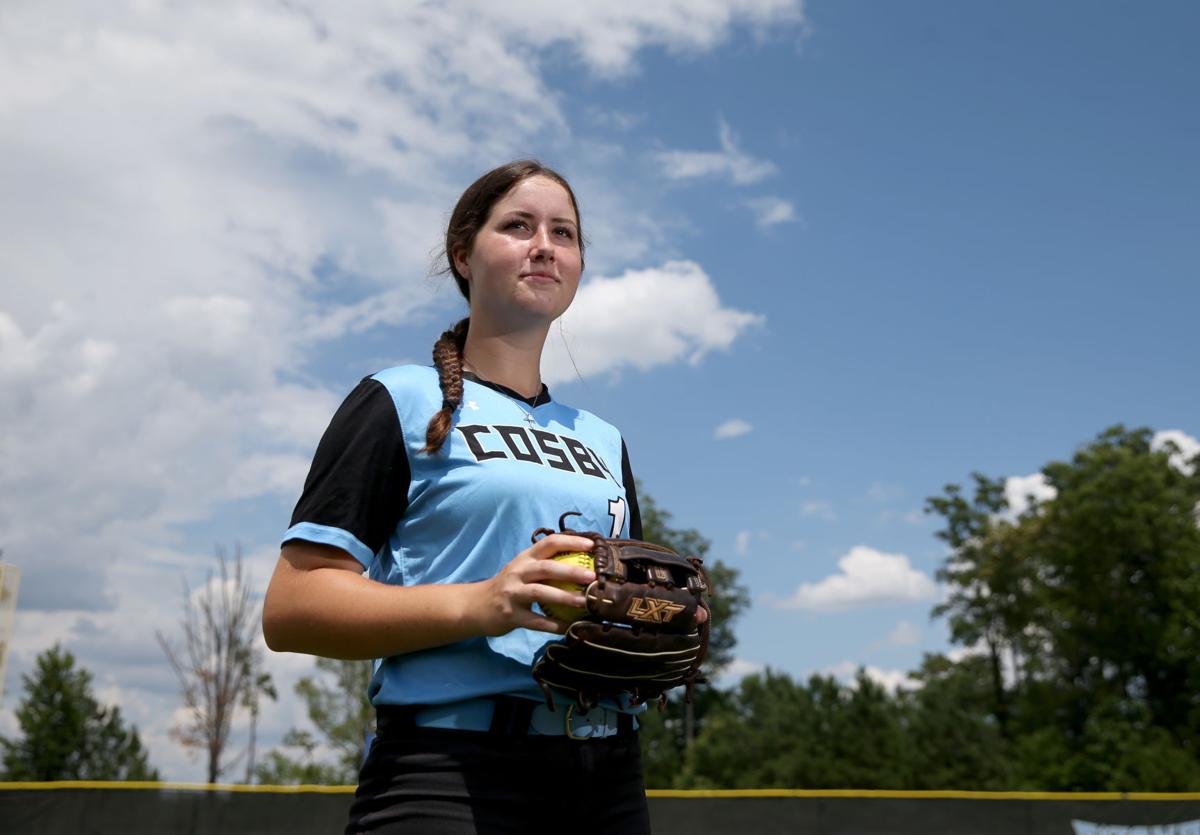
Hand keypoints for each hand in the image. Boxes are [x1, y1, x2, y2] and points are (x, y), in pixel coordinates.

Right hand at [472, 533, 596, 636]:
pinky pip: (536, 621)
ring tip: (584, 602)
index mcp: (524, 558)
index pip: (549, 543)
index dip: (571, 542)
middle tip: (592, 576)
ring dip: (564, 597)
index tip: (592, 546)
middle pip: (546, 567)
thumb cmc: (508, 586)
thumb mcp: (521, 569)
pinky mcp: (511, 615)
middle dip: (570, 570)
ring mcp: (513, 594)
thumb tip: (581, 561)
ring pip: (541, 593)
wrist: (475, 606)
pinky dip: (554, 625)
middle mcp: (518, 573)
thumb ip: (544, 564)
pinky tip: (570, 628)